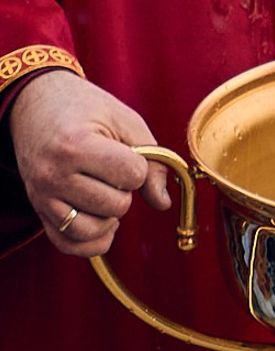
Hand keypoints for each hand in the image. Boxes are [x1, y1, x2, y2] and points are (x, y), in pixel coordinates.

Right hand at [7, 71, 169, 258]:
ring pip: (93, 230)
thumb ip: (153, 160)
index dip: (139, 164)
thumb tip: (163, 203)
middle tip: (111, 168)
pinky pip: (68, 244)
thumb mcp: (126, 121)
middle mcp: (53, 175)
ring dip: (111, 215)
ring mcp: (41, 197)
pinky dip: (93, 241)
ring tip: (107, 190)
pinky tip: (103, 220)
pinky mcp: (38, 211)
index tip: (125, 150)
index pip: (132, 175)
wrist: (36, 105)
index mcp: (75, 146)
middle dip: (126, 189)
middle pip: (116, 206)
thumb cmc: (86, 110)